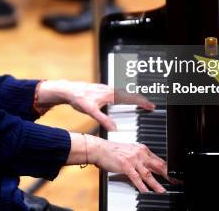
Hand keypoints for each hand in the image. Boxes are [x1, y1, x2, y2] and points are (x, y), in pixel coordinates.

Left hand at [37, 80, 154, 130]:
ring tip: (140, 102)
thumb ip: (103, 120)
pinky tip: (123, 100)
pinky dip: (125, 96)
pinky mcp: (102, 89)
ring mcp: (106, 88)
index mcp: (110, 94)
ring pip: (124, 92)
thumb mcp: (91, 111)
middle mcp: (110, 89)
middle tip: (150, 106)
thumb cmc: (78, 98)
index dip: (142, 102)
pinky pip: (118, 92)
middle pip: (130, 93)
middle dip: (141, 99)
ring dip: (133, 97)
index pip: (130, 97)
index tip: (151, 106)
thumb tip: (114, 128)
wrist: (68, 90)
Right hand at [92, 137, 167, 192]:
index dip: (168, 168)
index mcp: (141, 149)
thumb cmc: (112, 151)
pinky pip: (136, 178)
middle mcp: (139, 153)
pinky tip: (146, 191)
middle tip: (175, 182)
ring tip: (162, 191)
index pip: (158, 160)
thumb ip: (140, 157)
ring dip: (156, 184)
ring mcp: (133, 160)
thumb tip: (149, 166)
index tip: (174, 175)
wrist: (99, 148)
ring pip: (148, 174)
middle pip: (157, 166)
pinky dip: (142, 185)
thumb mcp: (130, 151)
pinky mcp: (125, 166)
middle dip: (168, 175)